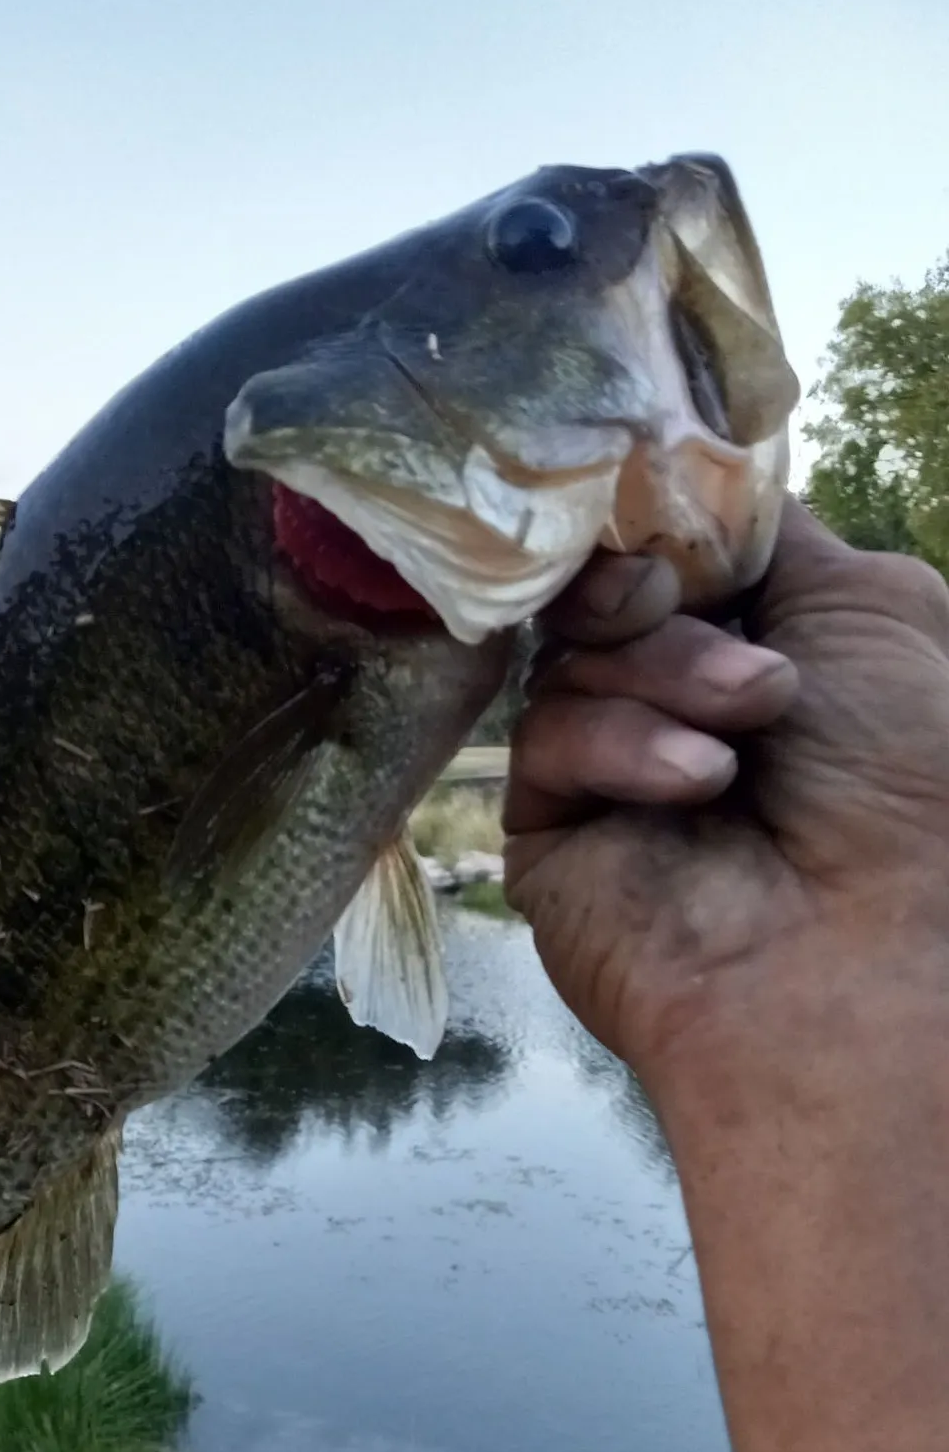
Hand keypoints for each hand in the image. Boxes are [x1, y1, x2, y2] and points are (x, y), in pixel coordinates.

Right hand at [504, 495, 948, 1093]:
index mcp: (760, 644)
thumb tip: (680, 498)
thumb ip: (768, 530)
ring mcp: (609, 763)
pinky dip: (620, 743)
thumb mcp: (876, 605)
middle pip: (605, 590)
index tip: (673, 526)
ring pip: (573, 654)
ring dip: (662, 672)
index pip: (667, 551)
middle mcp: (676, 698)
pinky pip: (546, 735)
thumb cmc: (905, 775)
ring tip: (743, 728)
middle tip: (688, 607)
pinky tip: (694, 784)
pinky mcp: (549, 824)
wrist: (863, 953)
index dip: (659, 526)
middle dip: (655, 593)